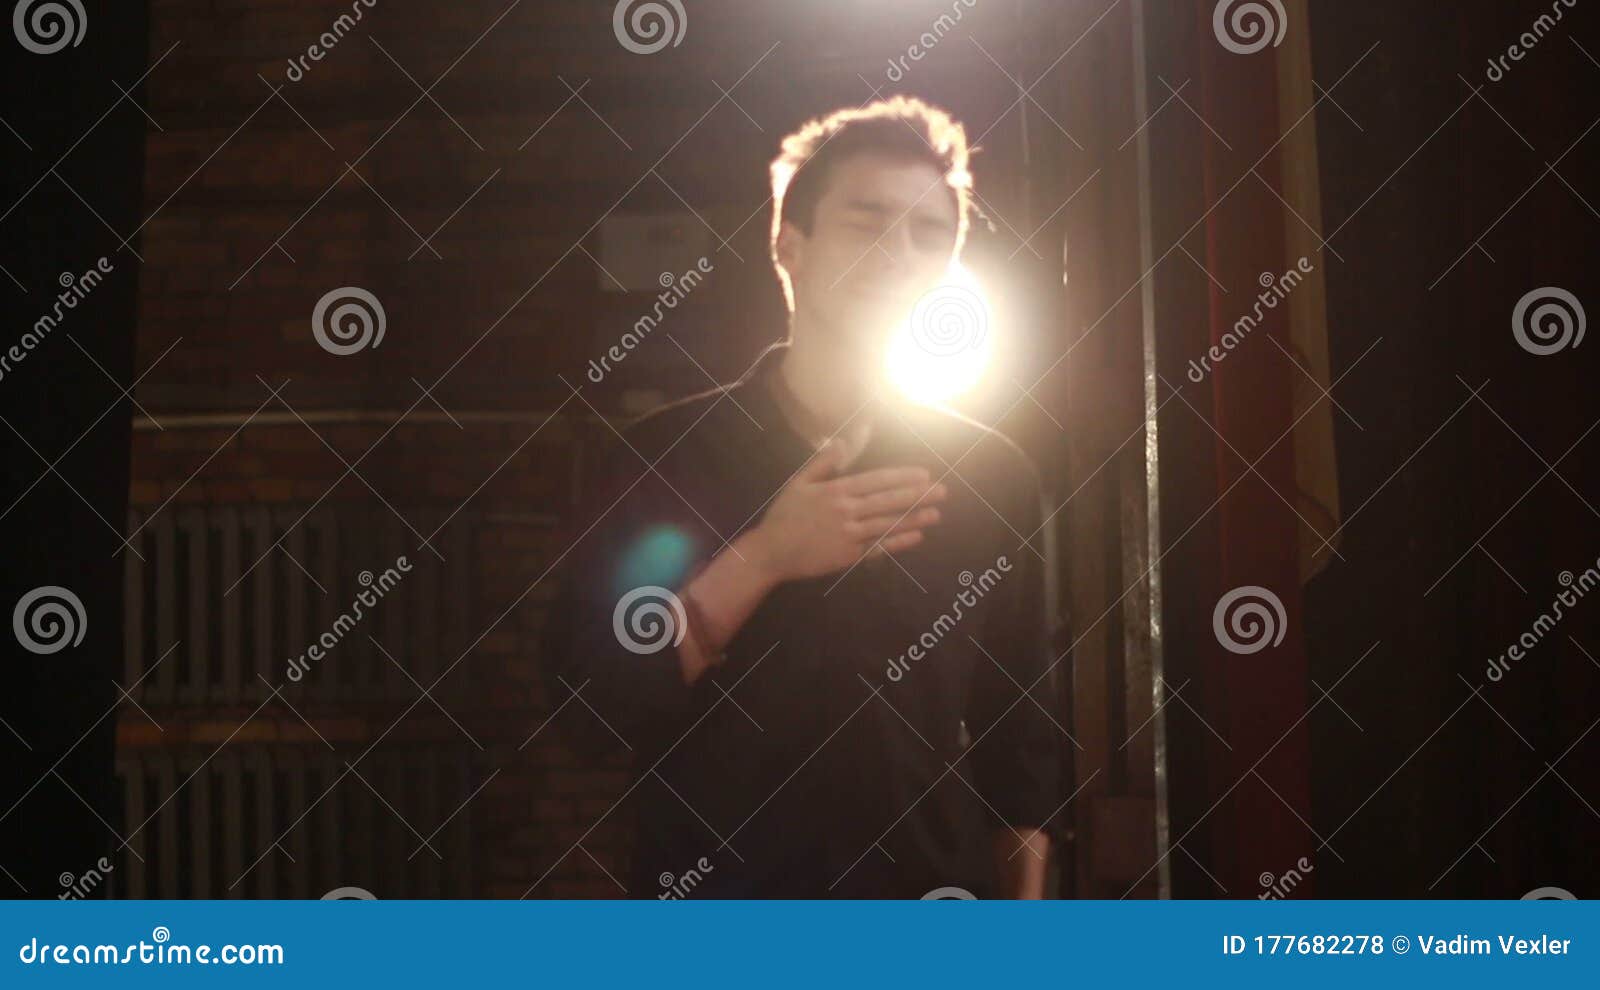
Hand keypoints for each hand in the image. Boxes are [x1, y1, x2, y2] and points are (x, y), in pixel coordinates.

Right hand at [744, 439, 947, 582]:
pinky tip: (917, 536)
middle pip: (888, 501)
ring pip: (888, 523)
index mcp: (836, 490)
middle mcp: (846, 511)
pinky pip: (879, 547)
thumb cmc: (785, 516)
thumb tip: (842, 441)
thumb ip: (823, 462)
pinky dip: (899, 542)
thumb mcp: (799, 483)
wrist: (771, 552)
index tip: (924, 474)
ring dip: (914, 518)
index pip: (876, 480)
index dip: (902, 477)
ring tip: (936, 513)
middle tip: (943, 492)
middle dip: (917, 495)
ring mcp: (849, 535)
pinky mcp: (849, 556)